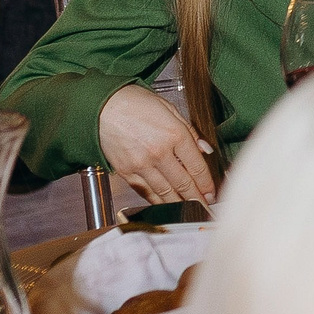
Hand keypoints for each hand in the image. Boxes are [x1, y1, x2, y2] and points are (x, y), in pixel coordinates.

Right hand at [98, 84, 214, 203]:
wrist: (101, 106)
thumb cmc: (134, 102)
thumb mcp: (169, 108)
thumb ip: (189, 131)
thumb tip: (205, 149)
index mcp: (174, 134)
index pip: (197, 166)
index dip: (207, 183)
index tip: (212, 192)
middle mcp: (159, 152)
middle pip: (184, 183)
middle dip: (198, 198)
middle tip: (206, 207)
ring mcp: (141, 165)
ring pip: (166, 193)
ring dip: (180, 204)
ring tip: (191, 211)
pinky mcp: (126, 172)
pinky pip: (146, 192)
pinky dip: (158, 201)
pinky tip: (167, 205)